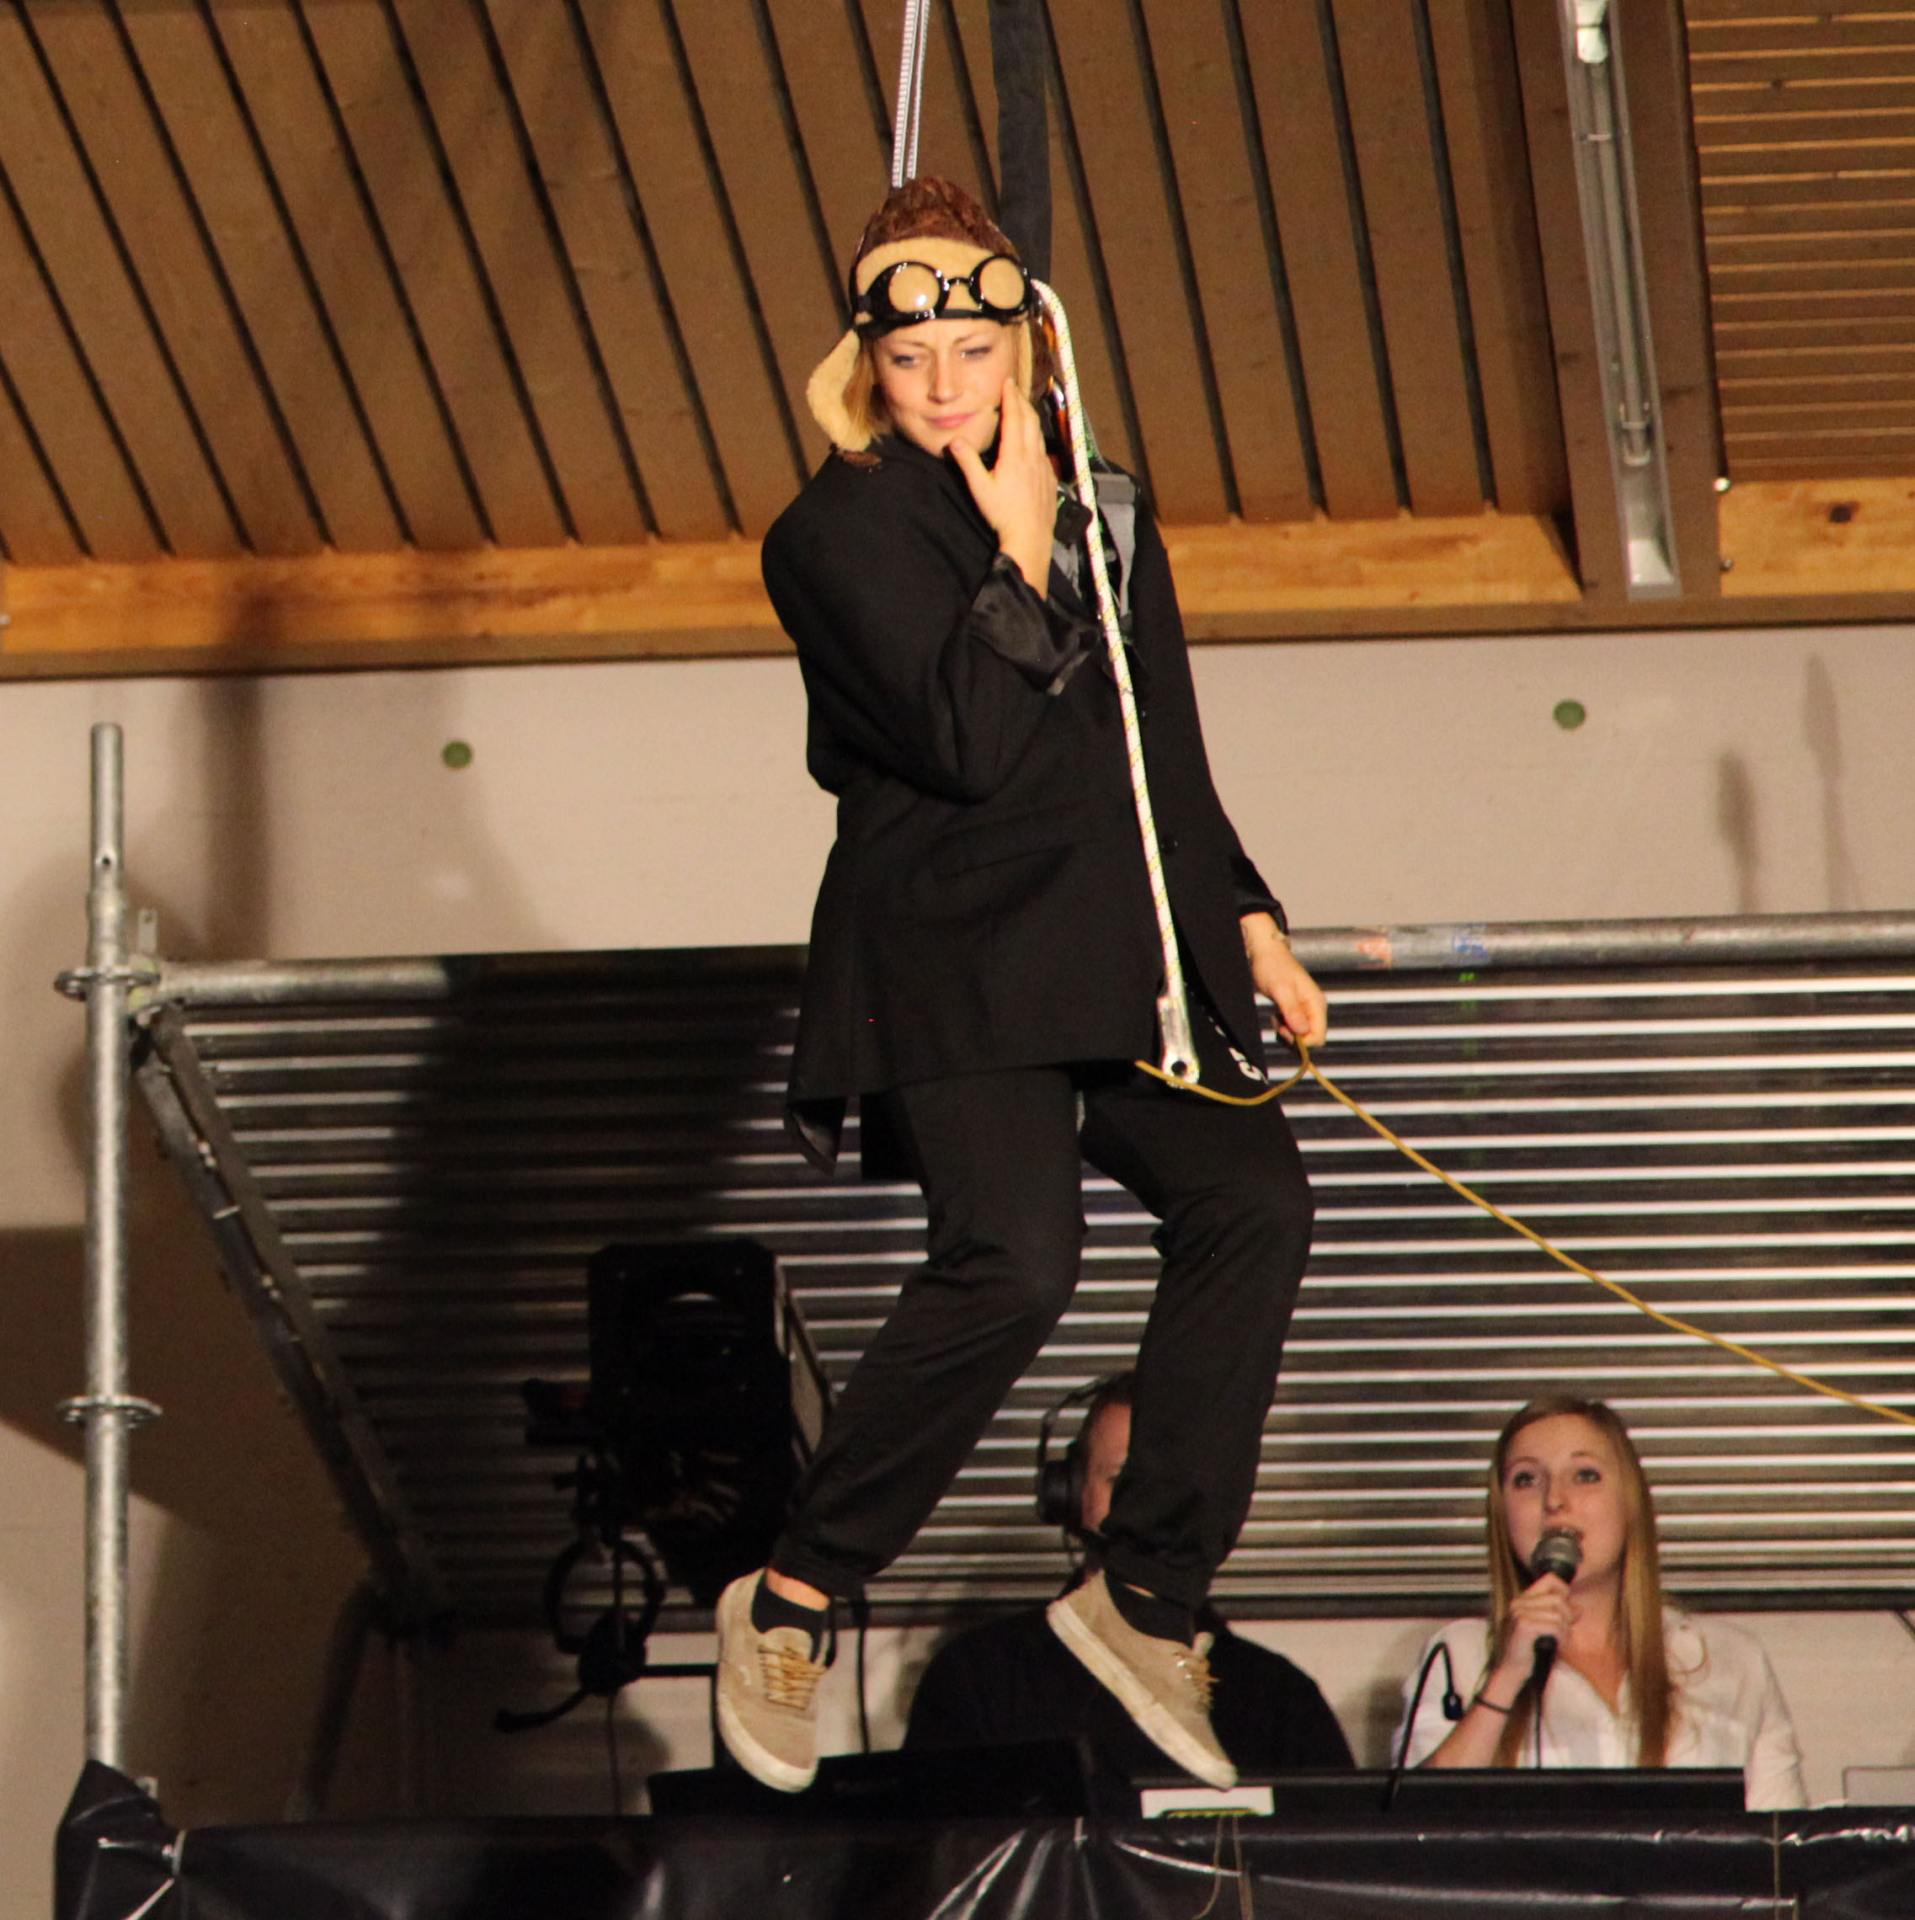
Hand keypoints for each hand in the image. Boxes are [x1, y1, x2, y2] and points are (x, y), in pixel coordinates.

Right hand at [948, 379, 1054, 588]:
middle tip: (1014, 389)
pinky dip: (1037, 438)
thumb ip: (967, 463)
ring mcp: (1043, 467)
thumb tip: (955, 441)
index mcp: (1014, 455)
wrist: (1030, 537)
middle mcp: (1032, 456)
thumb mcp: (980, 489)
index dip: (1010, 397)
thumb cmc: (1004, 515)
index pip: (1013, 417)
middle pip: (1029, 420)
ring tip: (1023, 409)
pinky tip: (1033, 442)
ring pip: (1038, 434)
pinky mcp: (1050, 478)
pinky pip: (1043, 451)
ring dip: (1030, 418)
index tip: (1007, 382)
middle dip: (1021, 401)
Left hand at [1242, 912, 1327, 1049]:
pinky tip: (1275, 1016)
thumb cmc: (1272, 966)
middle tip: (1278, 1024)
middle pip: (1310, 1038)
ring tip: (1276, 1018)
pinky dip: (1283, 1027)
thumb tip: (1302, 1032)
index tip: (1285, 1031)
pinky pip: (1293, 1028)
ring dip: (1287, 1033)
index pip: (1318, 1037)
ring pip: (1301, 1035)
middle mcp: (1314, 1008)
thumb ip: (1292, 1010)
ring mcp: (1305, 1009)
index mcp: (1316, 1003)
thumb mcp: (1280, 989)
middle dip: (1294, 1038)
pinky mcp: (1295, 1010)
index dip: (1302, 1042)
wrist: (1264, 952)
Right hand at [1490, 1574, 1577, 1691]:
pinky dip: (1561, 1637)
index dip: (1565, 1593)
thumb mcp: (1545, 1627)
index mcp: (1523, 1599)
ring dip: (1564, 1630)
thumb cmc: (1531, 1649)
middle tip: (1566, 1632)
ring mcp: (1519, 1613)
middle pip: (1558, 1599)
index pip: (1551, 1580)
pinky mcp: (1524, 1626)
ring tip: (1559, 1640)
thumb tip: (1578, 1609)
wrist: (1513, 1669)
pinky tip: (1556, 1645)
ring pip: (1558, 1613)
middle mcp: (1519, 1602)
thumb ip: (1559, 1614)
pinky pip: (1554, 1626)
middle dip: (1568, 1616)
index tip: (1567, 1612)